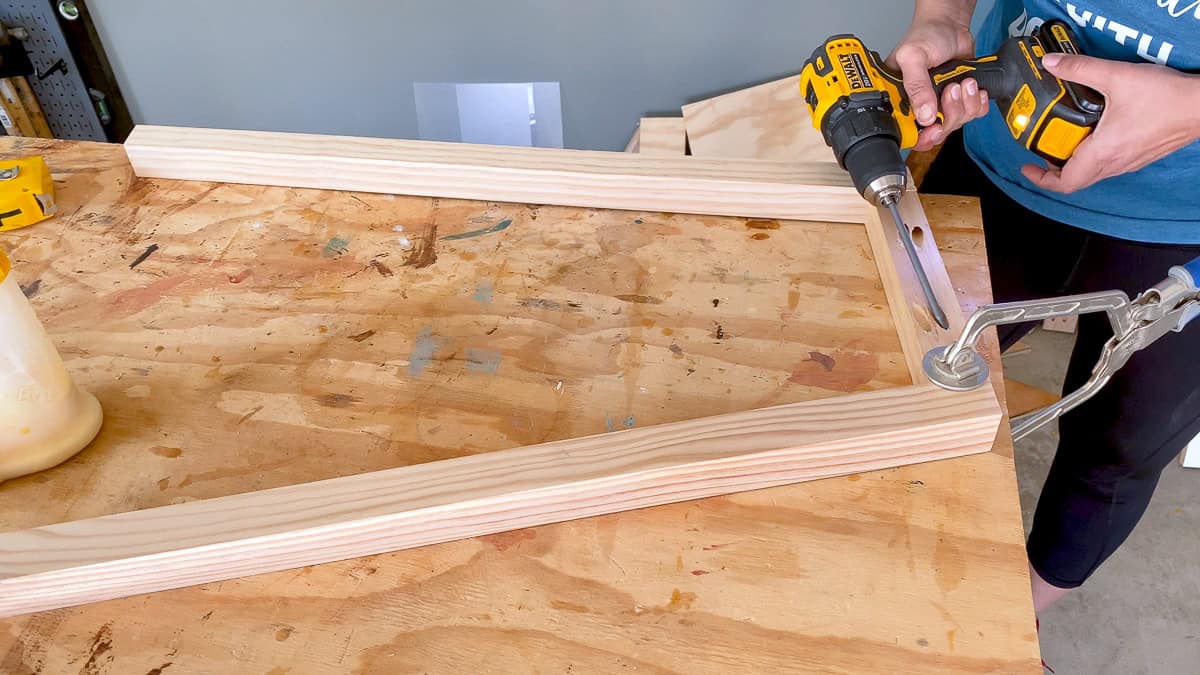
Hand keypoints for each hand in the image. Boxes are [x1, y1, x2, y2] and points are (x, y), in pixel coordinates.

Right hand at [887, 14, 989, 150]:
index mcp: (899, 100)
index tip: (934, 128)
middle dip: (949, 114)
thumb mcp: (913, 57)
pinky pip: (972, 115)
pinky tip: (973, 87)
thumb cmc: (925, 36)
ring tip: (963, 82)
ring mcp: (940, 105)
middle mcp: (919, 106)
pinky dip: (977, 103)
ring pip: (956, 124)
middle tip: (950, 90)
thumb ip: (917, 86)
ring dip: (965, 104)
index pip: (907, 132)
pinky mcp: (959, 101)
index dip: (922, 136)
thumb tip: (925, 115)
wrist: (950, 25)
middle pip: (935, 132)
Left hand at [1022, 53, 1199, 193]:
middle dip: (1055, 167)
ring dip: (1075, 160)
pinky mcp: (1141, 155)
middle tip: (1045, 147)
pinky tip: (1095, 131)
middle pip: (1076, 178)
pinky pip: (1110, 163)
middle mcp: (1116, 164)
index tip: (1028, 167)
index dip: (1041, 179)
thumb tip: (1052, 64)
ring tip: (1066, 137)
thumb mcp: (1116, 77)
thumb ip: (1080, 69)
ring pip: (1093, 171)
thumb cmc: (1166, 98)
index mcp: (1103, 153)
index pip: (1065, 182)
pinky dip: (1094, 154)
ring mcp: (1130, 162)